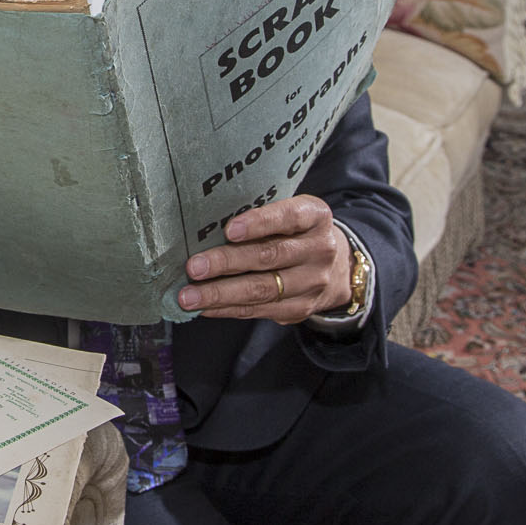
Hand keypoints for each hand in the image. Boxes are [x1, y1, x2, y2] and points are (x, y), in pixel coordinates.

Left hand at [177, 195, 351, 324]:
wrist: (337, 268)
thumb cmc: (296, 232)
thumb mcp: (290, 214)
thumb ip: (260, 217)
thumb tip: (205, 227)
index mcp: (315, 216)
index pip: (288, 217)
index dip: (258, 223)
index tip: (229, 230)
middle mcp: (319, 250)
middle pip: (269, 257)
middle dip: (227, 262)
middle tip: (194, 267)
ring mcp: (312, 283)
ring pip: (261, 289)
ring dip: (220, 294)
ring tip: (188, 296)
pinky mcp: (300, 309)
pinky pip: (258, 310)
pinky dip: (227, 309)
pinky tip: (204, 307)